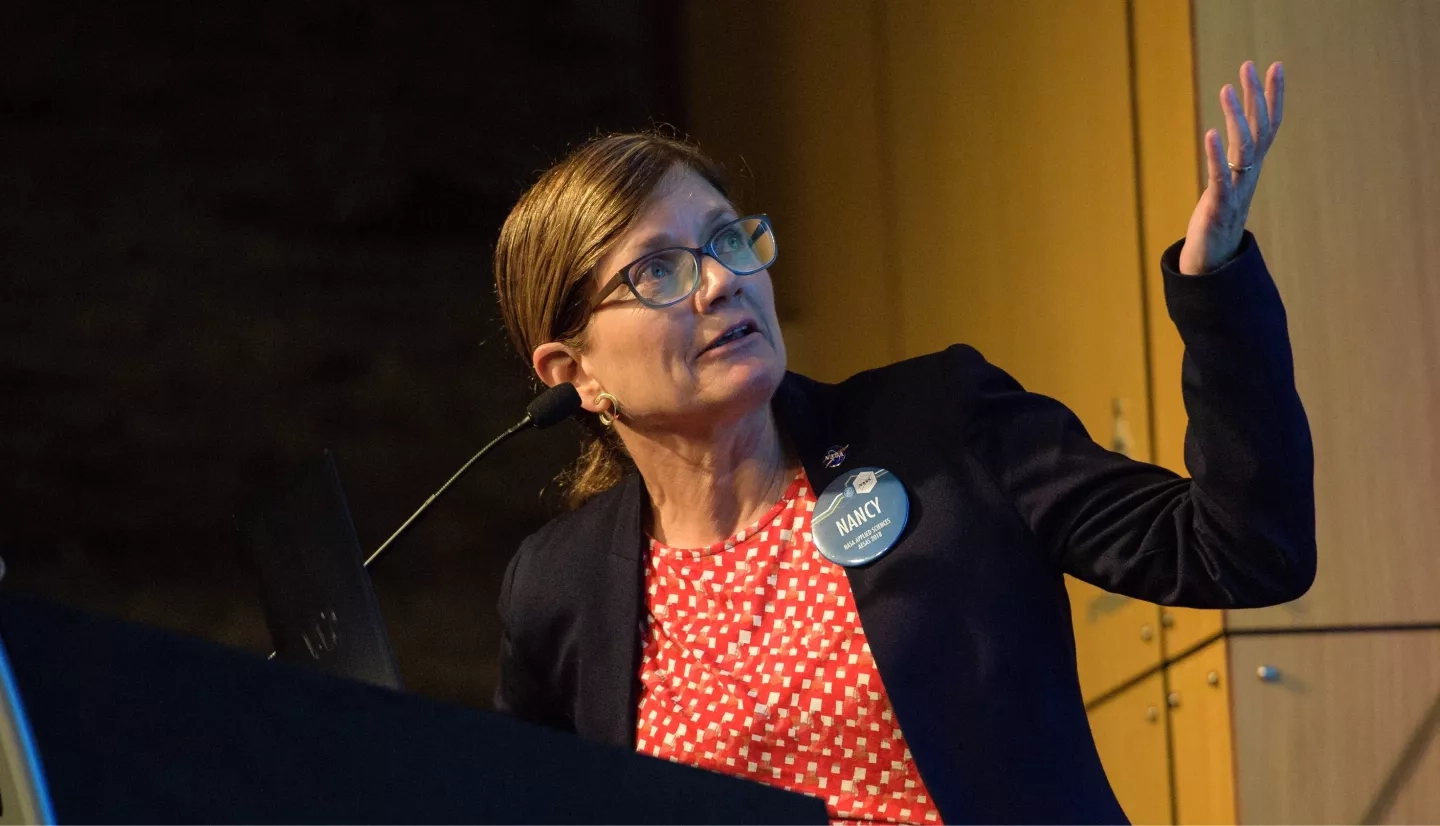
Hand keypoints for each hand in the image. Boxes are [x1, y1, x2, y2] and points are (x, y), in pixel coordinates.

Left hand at [1178, 61, 1284, 274]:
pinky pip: (1220, 176)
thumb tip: (1230, 137)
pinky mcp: (1218, 206)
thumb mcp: (1225, 185)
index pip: (1267, 125)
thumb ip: (1230, 163)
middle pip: (1260, 129)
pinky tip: (1210, 132)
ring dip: (1236, 117)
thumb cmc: (1216, 225)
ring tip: (1226, 89)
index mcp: (1250, 168)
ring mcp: (1236, 190)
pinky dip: (1216, 155)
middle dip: (1257, 96)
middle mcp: (1248, 175)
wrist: (1213, 266)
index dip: (1272, 96)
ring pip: (1243, 148)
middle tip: (1251, 64)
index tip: (1274, 66)